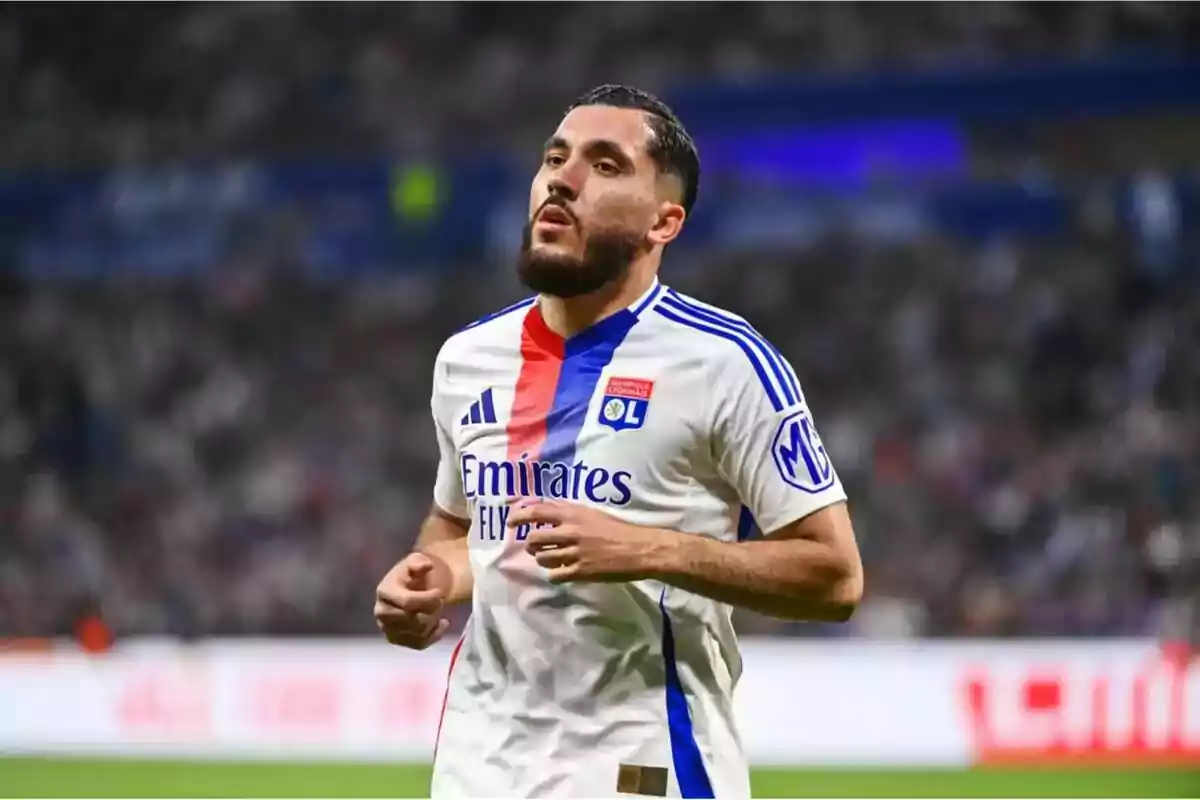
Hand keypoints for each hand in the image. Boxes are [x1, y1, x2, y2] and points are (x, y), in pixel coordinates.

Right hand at [374, 552, 451, 648]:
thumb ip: (419, 562)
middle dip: (432, 610)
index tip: (440, 593)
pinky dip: (434, 635)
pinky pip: (419, 644)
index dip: (428, 599)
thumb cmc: (414, 573)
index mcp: (385, 591)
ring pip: (418, 633)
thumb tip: (426, 565)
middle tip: (440, 601)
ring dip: (433, 621)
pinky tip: (441, 623)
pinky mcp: (396, 640)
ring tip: (437, 610)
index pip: (407, 602)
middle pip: (414, 620)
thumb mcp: (416, 560)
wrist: (411, 586)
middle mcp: (381, 612)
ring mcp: (387, 628)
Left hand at [507, 497, 671, 583]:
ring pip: (542, 558)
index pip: (537, 511)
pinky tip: (562, 571)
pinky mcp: (580, 571)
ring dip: (541, 559)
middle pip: (535, 538)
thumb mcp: (591, 514)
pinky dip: (555, 574)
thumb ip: (568, 513)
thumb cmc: (617, 529)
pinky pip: (555, 575)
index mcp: (574, 514)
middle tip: (533, 546)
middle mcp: (571, 531)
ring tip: (549, 558)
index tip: (510, 522)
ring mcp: (575, 553)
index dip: (519, 516)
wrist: (638, 549)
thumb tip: (543, 511)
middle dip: (530, 544)